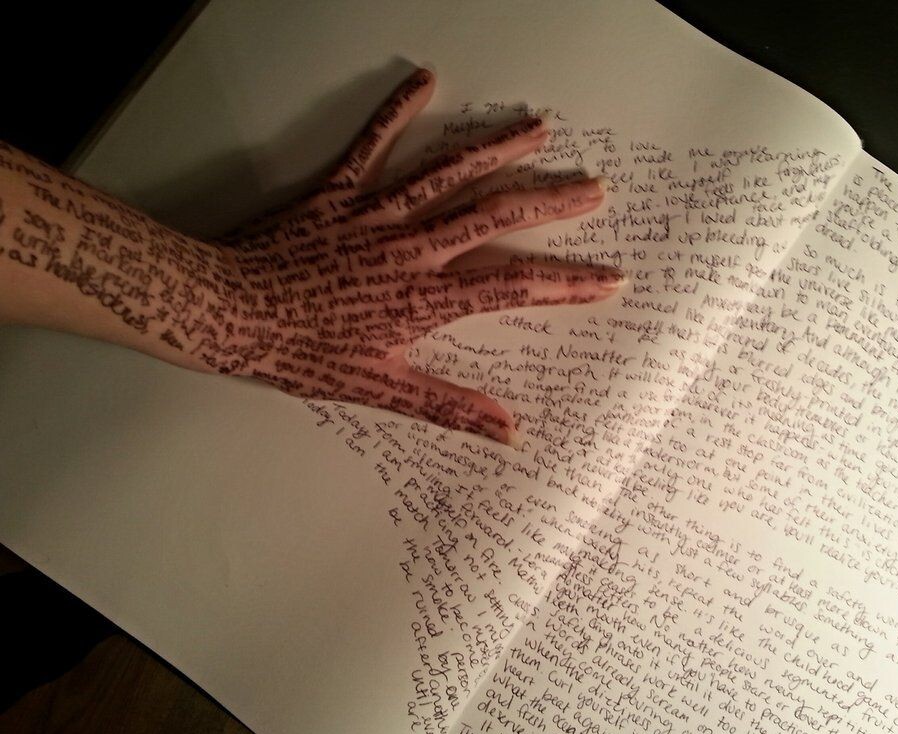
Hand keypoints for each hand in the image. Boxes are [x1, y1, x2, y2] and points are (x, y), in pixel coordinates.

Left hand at [209, 68, 619, 443]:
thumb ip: (450, 408)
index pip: (513, 286)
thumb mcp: (381, 389)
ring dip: (498, 148)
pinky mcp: (340, 192)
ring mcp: (377, 213)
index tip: (611, 279)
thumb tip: (508, 433)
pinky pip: (374, 143)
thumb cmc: (302, 355)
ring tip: (540, 127)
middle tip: (594, 189)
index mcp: (425, 298)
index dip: (567, 284)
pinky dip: (399, 110)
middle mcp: (412, 248)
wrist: (230, 315)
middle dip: (551, 203)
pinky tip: (427, 80)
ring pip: (449, 173)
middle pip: (495, 216)